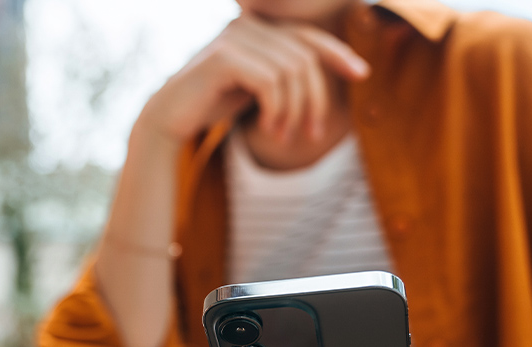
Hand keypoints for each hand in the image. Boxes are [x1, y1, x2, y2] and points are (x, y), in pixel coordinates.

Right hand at [139, 13, 368, 143]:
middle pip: (305, 57)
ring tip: (283, 136)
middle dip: (315, 100)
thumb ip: (285, 75)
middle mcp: (247, 25)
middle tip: (310, 134)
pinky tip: (268, 129)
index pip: (308, 36)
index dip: (338, 53)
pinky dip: (277, 109)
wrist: (169, 119)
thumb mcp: (258, 87)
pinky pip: (271, 81)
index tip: (362, 74)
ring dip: (295, 110)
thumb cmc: (213, 104)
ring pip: (293, 71)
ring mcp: (235, 37)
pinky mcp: (224, 56)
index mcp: (257, 29)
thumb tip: (327, 76)